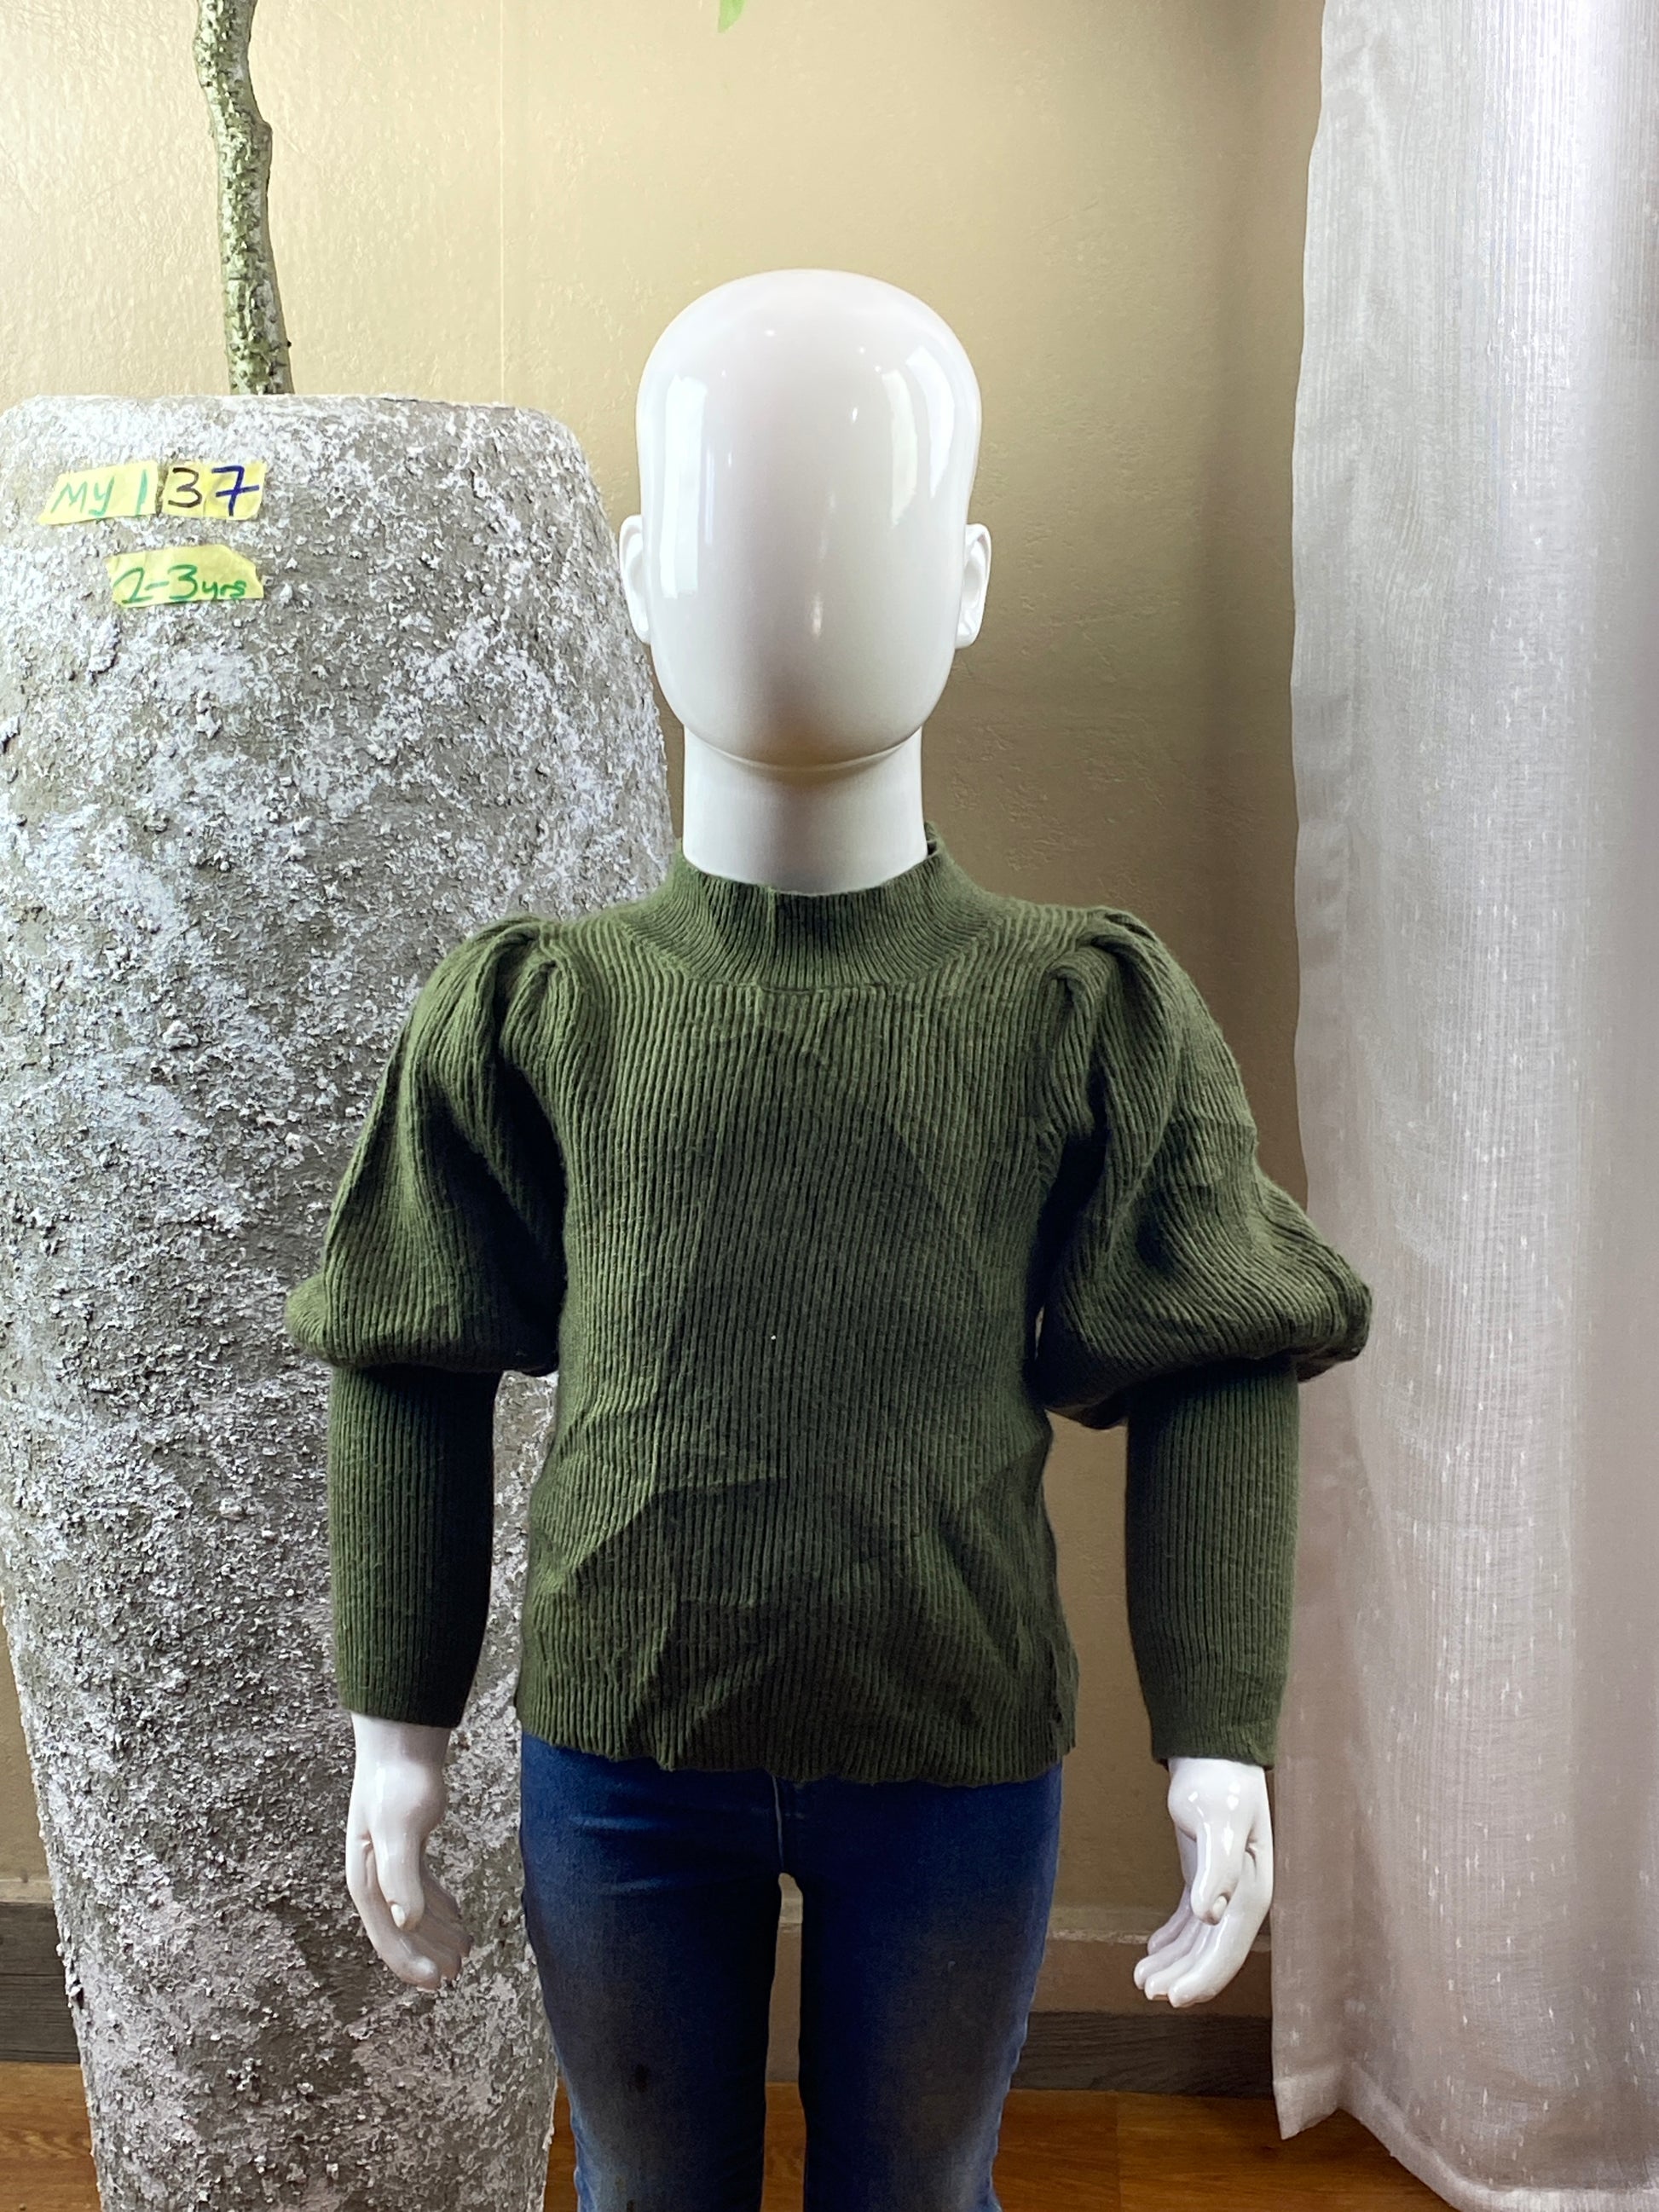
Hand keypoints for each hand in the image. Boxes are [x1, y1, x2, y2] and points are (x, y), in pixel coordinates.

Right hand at [344, 1713, 473, 1988]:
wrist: (401, 1744)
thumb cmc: (397, 1784)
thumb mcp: (398, 1830)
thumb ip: (400, 1877)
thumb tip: (407, 1923)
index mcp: (365, 1881)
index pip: (387, 1935)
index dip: (410, 1964)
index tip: (436, 1984)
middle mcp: (373, 1877)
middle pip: (402, 1930)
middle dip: (428, 1954)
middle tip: (459, 1971)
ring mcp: (388, 1864)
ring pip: (414, 1911)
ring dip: (438, 1933)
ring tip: (466, 1949)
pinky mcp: (406, 1848)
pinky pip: (422, 1888)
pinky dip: (440, 1905)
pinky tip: (459, 1916)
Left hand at [1133, 1755, 1271, 2007]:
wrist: (1213, 1751)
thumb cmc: (1219, 1782)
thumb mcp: (1218, 1821)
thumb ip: (1218, 1868)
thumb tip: (1212, 1915)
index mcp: (1252, 1890)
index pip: (1228, 1948)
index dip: (1203, 1978)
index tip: (1174, 1998)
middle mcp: (1242, 1896)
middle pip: (1213, 1952)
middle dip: (1183, 1977)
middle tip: (1146, 1991)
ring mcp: (1224, 1887)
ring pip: (1200, 1940)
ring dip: (1174, 1962)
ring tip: (1141, 1977)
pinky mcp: (1205, 1876)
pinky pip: (1191, 1920)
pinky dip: (1173, 1938)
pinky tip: (1153, 1950)